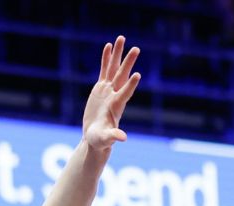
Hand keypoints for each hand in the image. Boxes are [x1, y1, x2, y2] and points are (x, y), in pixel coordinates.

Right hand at [83, 36, 142, 152]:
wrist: (96, 136)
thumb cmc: (100, 140)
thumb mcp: (104, 139)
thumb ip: (113, 137)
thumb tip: (122, 138)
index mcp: (116, 106)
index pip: (125, 93)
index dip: (130, 85)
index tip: (137, 74)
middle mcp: (114, 94)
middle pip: (122, 76)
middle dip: (128, 62)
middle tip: (136, 49)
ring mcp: (108, 90)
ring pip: (114, 68)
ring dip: (117, 54)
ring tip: (121, 38)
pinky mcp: (101, 88)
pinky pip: (104, 70)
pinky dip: (106, 58)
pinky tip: (108, 46)